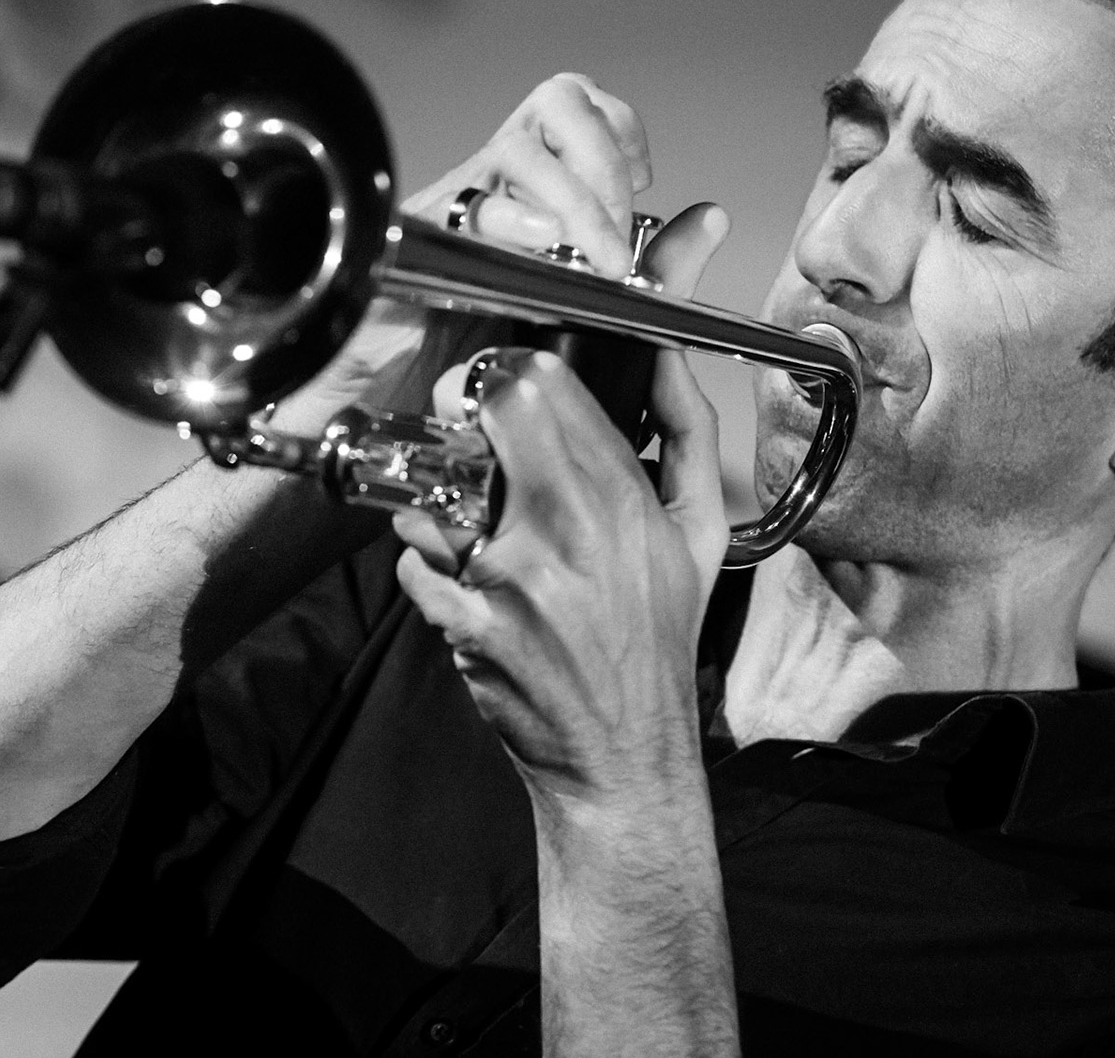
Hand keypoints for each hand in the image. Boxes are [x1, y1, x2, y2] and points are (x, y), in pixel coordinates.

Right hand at [269, 75, 653, 434]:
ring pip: (519, 149)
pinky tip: (535, 254)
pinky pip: (462, 211)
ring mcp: (451, 211)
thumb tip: (710, 219)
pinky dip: (510, 224)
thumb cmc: (467, 360)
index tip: (640, 183)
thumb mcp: (581, 308)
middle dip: (604, 160)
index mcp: (529, 191)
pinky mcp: (412, 249)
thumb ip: (649, 270)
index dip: (620, 131)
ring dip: (573, 199)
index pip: (581, 107)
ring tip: (590, 260)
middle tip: (614, 236)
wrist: (383, 407)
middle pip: (557, 102)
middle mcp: (491, 187)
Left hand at [392, 203, 729, 806]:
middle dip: (467, 418)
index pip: (545, 387)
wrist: (625, 756)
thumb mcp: (699, 535)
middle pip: (485, 421)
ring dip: (439, 500)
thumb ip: (688, 436)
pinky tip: (456, 579)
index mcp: (624, 501)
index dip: (511, 375)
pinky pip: (415, 567)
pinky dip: (424, 566)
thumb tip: (668, 359)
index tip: (503, 387)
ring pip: (438, 492)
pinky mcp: (472, 630)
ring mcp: (514, 583)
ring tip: (464, 522)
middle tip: (468, 436)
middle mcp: (567, 533)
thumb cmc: (656, 643)